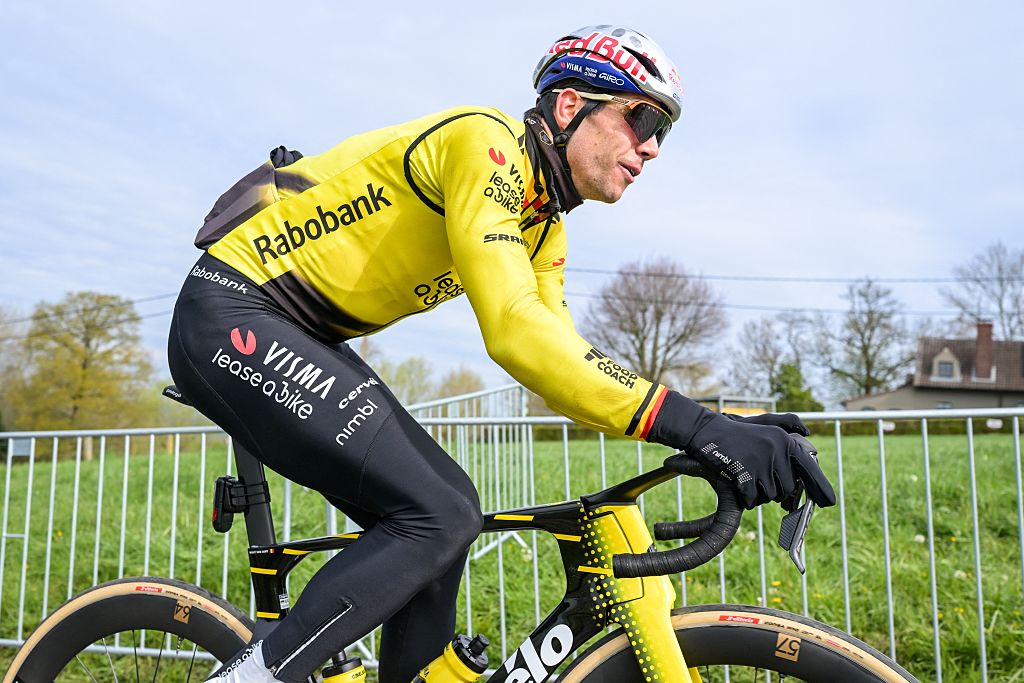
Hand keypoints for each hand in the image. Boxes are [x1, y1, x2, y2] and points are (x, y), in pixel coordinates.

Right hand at [648, 392, 834, 509]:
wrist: (708, 431)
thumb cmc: (738, 435)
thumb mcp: (767, 429)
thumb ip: (789, 437)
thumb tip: (809, 436)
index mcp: (786, 442)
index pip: (811, 470)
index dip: (821, 488)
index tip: (829, 502)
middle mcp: (779, 450)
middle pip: (788, 489)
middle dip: (775, 489)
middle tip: (759, 478)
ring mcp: (762, 462)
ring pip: (770, 496)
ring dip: (758, 493)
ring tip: (746, 475)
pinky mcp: (745, 473)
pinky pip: (752, 499)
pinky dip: (745, 497)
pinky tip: (737, 482)